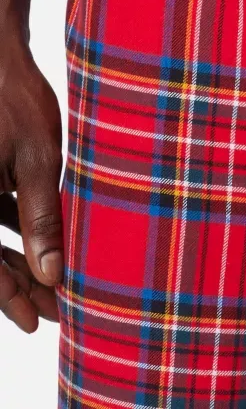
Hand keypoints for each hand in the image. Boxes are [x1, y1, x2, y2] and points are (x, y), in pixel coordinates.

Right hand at [0, 29, 62, 332]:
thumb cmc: (14, 101)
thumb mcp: (35, 161)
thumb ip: (42, 218)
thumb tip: (55, 273)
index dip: (13, 298)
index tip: (40, 320)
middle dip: (21, 284)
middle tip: (56, 306)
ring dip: (19, 259)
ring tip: (55, 280)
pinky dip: (11, 230)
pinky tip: (40, 243)